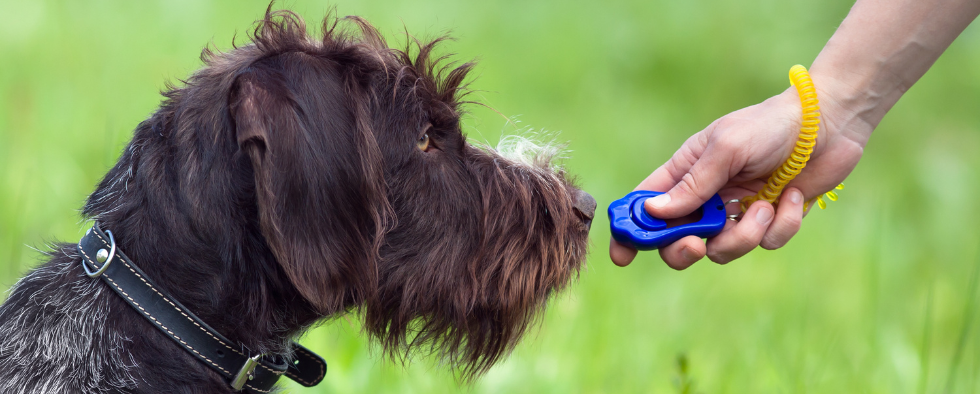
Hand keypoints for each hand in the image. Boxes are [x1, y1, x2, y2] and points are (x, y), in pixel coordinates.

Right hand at [610, 76, 868, 268]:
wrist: (828, 123)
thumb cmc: (770, 126)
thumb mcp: (725, 149)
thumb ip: (692, 185)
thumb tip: (654, 212)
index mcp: (685, 172)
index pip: (646, 206)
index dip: (630, 231)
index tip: (623, 255)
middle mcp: (706, 197)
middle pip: (677, 242)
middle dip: (683, 250)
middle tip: (696, 245)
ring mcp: (737, 211)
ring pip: (722, 250)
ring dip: (745, 234)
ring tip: (764, 205)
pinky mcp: (770, 221)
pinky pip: (766, 243)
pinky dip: (781, 224)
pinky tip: (792, 195)